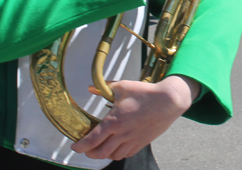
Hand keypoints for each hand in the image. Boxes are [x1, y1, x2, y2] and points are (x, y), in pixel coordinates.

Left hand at [72, 76, 199, 159]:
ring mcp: (132, 140)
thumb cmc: (145, 93)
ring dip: (103, 154)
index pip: (93, 139)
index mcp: (115, 121)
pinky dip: (117, 153)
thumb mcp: (122, 86)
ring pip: (113, 155)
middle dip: (90, 153)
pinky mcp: (141, 142)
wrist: (167, 102)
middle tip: (85, 149)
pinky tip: (115, 147)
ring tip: (99, 148)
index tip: (75, 146)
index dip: (81, 146)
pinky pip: (126, 153)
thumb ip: (104, 88)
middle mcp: (122, 134)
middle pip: (101, 152)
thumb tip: (91, 88)